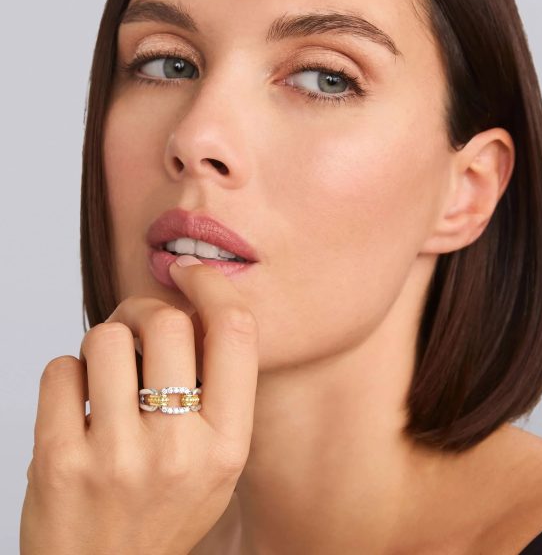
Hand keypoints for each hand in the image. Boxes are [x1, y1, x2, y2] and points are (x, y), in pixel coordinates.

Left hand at [20, 258, 257, 553]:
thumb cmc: (161, 513)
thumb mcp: (216, 462)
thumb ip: (218, 393)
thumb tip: (194, 310)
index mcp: (227, 445)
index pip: (235, 334)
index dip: (212, 287)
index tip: (192, 274)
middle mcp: (178, 449)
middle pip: (167, 322)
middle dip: (143, 308)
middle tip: (134, 324)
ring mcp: (116, 457)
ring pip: (105, 338)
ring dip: (102, 341)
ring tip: (104, 371)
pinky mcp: (59, 462)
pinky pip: (60, 369)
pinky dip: (67, 373)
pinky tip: (76, 403)